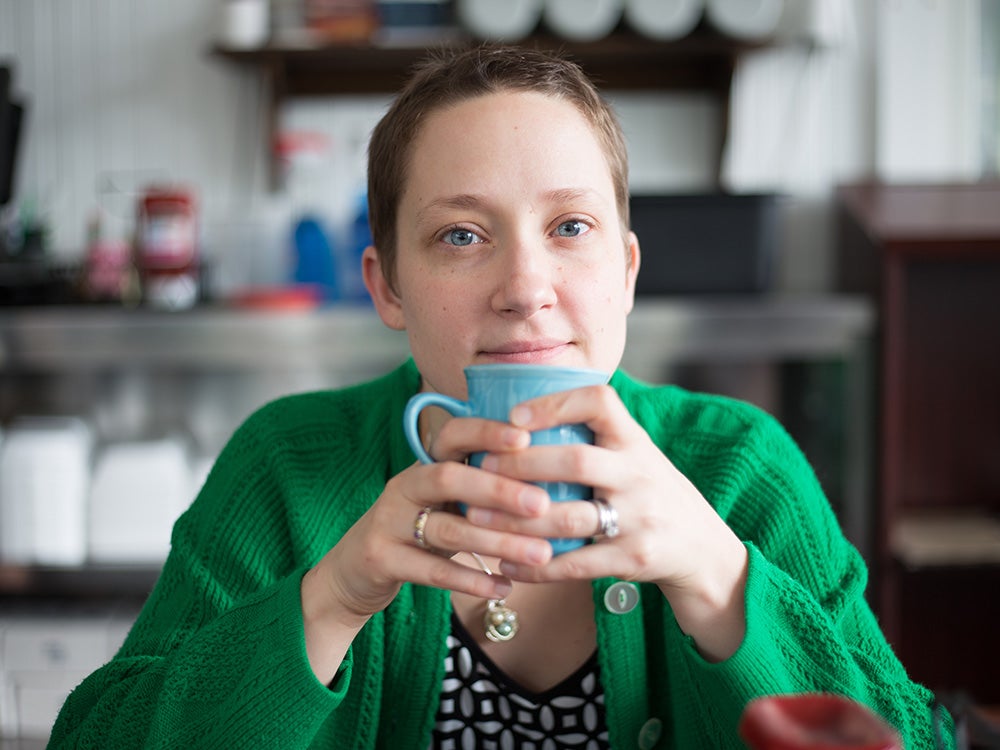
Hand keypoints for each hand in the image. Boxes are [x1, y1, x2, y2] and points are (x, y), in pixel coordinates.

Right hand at [300, 414, 555, 681]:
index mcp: (424, 464)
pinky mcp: (380, 559)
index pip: (452, 435)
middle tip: (542, 504)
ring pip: (446, 529)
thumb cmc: (417, 532)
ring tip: (540, 554)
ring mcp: (388, 522)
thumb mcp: (444, 503)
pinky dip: (471, 579)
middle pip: (449, 478)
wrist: (352, 572)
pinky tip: (504, 586)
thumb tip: (553, 479)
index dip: (486, 432)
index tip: (527, 438)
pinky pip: (431, 570)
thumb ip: (482, 488)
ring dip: (497, 542)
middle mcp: (404, 486)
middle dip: (498, 489)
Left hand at [463, 384, 749, 660]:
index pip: (600, 402)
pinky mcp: (634, 558)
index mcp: (635, 441)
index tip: (513, 416)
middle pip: (576, 461)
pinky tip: (506, 563)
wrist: (703, 548)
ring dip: (517, 519)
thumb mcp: (635, 455)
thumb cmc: (649, 493)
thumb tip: (517, 414)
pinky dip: (538, 566)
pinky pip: (577, 563)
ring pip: (570, 517)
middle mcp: (640, 474)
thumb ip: (593, 437)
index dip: (555, 405)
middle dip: (522, 464)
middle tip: (480, 468)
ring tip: (476, 516)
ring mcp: (640, 518)